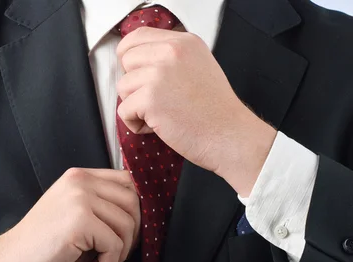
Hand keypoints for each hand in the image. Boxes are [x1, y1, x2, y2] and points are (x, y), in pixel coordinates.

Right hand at [0, 168, 140, 261]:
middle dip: (132, 233)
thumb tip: (141, 216)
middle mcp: (80, 181)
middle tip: (114, 253)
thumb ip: (102, 206)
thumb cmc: (44, 245)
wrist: (10, 260)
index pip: (128, 182)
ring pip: (128, 224)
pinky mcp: (79, 222)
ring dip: (120, 252)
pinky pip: (115, 244)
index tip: (123, 233)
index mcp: (79, 176)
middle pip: (133, 202)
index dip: (135, 210)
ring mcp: (79, 199)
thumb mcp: (75, 214)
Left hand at [116, 27, 276, 195]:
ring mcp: (159, 74)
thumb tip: (136, 60)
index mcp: (183, 42)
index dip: (129, 56)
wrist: (230, 135)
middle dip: (133, 83)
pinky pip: (123, 111)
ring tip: (161, 114)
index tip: (135, 73)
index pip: (137, 36)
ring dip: (135, 105)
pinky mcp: (150, 99)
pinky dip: (136, 124)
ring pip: (122, 86)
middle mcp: (171, 52)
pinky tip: (158, 127)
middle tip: (155, 100)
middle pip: (126, 60)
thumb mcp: (197, 66)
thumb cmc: (214, 110)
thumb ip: (170, 58)